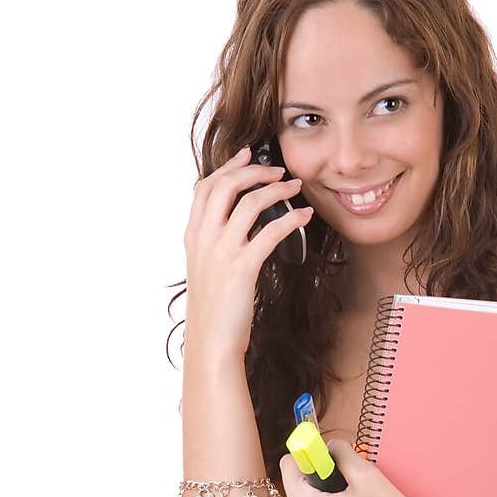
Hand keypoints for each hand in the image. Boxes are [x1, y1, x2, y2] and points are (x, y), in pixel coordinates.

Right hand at [183, 144, 311, 361]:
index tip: (247, 155)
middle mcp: (204, 238)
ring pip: (249, 202)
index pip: (205, 187)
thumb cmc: (215, 309)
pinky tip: (304, 216)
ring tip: (294, 188)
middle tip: (277, 169)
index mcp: (193, 236)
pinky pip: (270, 231)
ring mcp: (221, 251)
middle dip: (253, 170)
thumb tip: (239, 226)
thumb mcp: (206, 269)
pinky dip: (291, 219)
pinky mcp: (242, 267)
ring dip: (276, 190)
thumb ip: (215, 244)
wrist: (211, 341)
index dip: (227, 166)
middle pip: (226, 185)